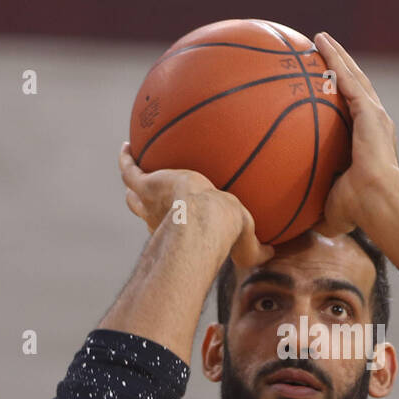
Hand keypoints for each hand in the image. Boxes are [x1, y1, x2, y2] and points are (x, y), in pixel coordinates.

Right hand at [119, 140, 272, 267]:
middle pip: (145, 211)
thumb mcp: (246, 244)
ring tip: (135, 164)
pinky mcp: (146, 184)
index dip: (171, 223)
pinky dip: (126, 158)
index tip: (172, 217)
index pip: (173, 227)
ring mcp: (150, 201)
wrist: (204, 220)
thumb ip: (257, 250)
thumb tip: (273, 252)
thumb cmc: (225, 235)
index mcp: (182, 231)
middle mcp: (161, 218)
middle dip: (144, 202)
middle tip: (146, 191)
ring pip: (133, 192)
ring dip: (133, 181)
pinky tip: (127, 145)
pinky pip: (129, 169)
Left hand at [312, 34, 398, 265]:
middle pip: (354, 85)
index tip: (322, 84)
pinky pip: (349, 79)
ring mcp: (374, 115)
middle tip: (321, 51)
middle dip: (339, 66)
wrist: (379, 203)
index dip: (339, 96)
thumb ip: (309, 203)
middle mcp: (374, 123)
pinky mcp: (370, 112)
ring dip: (337, 55)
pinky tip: (321, 43)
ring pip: (353, 76)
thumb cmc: (357, 210)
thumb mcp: (327, 203)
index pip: (351, 112)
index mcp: (367, 141)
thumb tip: (283, 219)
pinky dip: (336, 59)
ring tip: (320, 38)